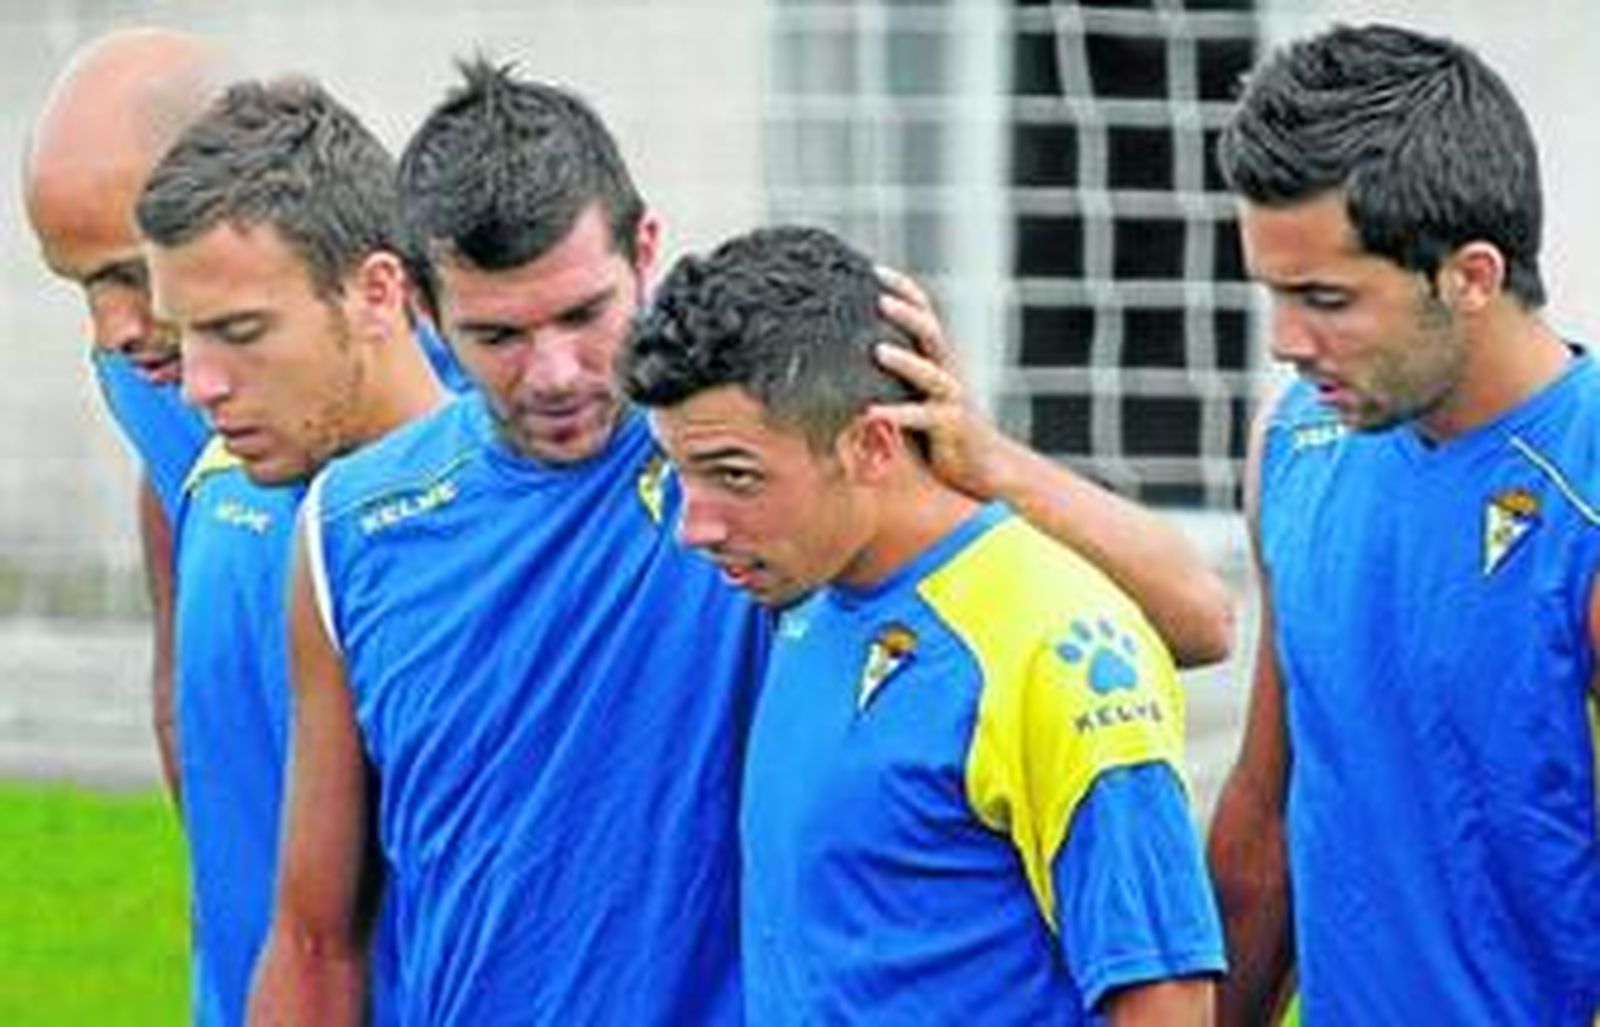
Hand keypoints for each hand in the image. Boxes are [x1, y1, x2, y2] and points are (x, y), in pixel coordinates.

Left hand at [871, 266, 1013, 500]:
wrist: (983, 466)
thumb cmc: (939, 429)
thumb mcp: (915, 393)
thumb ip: (891, 373)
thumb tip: (844, 352)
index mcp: (938, 358)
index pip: (925, 312)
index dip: (904, 289)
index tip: (873, 270)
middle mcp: (947, 372)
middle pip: (931, 332)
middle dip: (907, 313)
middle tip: (879, 298)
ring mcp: (952, 399)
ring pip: (931, 373)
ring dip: (905, 361)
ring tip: (878, 351)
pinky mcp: (951, 428)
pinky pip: (924, 418)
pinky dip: (897, 414)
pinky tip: (870, 413)